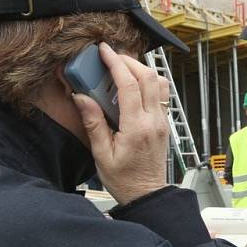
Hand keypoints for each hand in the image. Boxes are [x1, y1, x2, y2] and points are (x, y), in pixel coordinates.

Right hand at [72, 43, 169, 204]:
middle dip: (129, 60)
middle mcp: (153, 120)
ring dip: (142, 69)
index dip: (115, 63)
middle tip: (111, 56)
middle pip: (148, 76)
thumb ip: (93, 123)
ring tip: (123, 68)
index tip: (104, 51)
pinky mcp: (164, 123)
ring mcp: (162, 121)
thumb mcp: (101, 154)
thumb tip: (81, 97)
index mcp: (136, 127)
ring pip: (159, 82)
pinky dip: (149, 81)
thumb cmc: (124, 179)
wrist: (147, 194)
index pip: (128, 85)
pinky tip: (134, 85)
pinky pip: (162, 94)